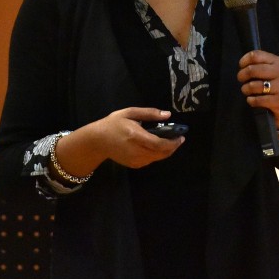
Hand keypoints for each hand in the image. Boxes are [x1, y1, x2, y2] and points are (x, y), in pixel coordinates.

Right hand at [63, 107, 184, 173]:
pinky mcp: (134, 165)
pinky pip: (151, 161)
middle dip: (173, 147)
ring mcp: (135, 160)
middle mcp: (137, 151)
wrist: (97, 141)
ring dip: (166, 151)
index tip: (181, 136)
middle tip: (178, 139)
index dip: (173, 142)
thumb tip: (168, 115)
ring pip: (157, 158)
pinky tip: (157, 147)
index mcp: (136, 137)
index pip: (159, 144)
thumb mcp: (130, 113)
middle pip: (161, 153)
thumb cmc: (113, 124)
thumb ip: (150, 113)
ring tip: (170, 142)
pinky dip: (157, 155)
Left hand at [237, 50, 278, 128]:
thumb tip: (242, 65)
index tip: (241, 67)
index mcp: (276, 61)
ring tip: (246, 90)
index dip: (244, 61)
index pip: (255, 55)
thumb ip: (256, 64)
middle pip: (252, 69)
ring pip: (254, 85)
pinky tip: (251, 100)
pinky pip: (258, 100)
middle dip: (242, 75)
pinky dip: (251, 100)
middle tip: (241, 79)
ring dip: (245, 89)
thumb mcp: (266, 70)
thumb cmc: (269, 84)